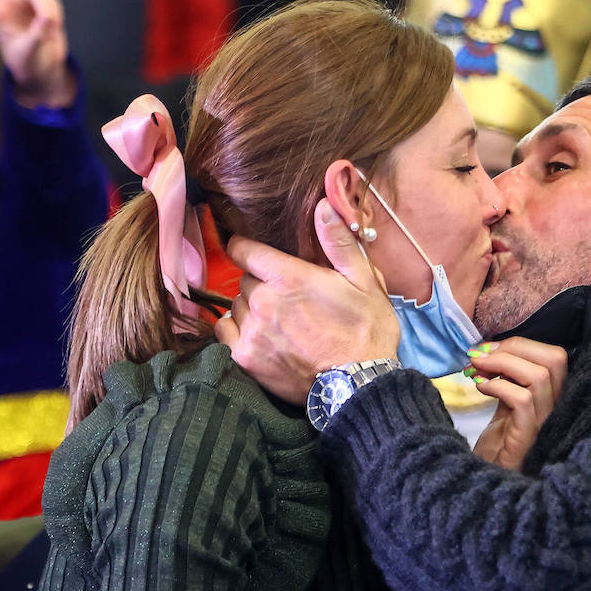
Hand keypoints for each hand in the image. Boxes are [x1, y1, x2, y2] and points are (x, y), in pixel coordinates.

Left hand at [0, 0, 74, 107]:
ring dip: (48, 10)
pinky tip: (53, 27)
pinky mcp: (41, 2)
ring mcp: (24, 0)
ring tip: (50, 29)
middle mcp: (7, 3)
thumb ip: (37, 37)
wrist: (45, 66)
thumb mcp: (30, 55)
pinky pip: (51, 0)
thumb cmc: (30, 63)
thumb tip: (47, 18)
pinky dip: (55, 13)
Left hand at [216, 198, 399, 404]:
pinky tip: (257, 335)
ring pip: (235, 306)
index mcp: (288, 277)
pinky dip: (236, 330)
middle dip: (259, 282)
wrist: (359, 386)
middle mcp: (262, 301)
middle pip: (243, 280)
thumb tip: (322, 205)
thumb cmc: (366, 331)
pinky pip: (225, 332)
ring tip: (274, 319)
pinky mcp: (245, 358)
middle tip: (283, 295)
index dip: (246, 248)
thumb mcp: (364, 281)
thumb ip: (338, 242)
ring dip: (249, 308)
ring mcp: (251, 331)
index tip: (253, 253)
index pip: (243, 249)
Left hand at [468, 339, 567, 470]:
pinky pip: (522, 401)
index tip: (488, 348)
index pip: (556, 356)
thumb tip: (491, 348)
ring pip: (539, 377)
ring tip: (476, 369)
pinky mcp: (529, 438)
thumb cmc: (498, 443)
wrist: (487, 480)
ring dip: (502, 363)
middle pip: (556, 359)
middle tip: (481, 355)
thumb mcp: (505, 403)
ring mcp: (545, 423)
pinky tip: (480, 389)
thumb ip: (508, 378)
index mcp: (552, 395)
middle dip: (515, 347)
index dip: (521, 344)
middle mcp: (556, 407)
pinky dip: (498, 387)